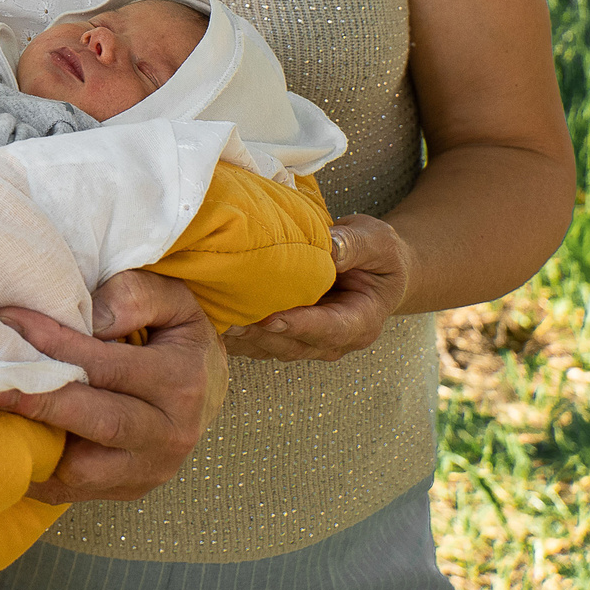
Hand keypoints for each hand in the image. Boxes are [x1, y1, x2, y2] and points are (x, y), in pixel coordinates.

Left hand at [0, 270, 224, 504]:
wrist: (205, 386)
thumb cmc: (177, 336)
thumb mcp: (173, 300)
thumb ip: (135, 296)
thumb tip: (90, 318)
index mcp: (180, 384)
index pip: (107, 367)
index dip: (54, 345)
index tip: (9, 321)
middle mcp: (168, 435)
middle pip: (98, 423)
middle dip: (38, 402)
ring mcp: (147, 471)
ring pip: (83, 470)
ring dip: (35, 443)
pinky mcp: (126, 490)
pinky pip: (72, 492)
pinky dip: (36, 470)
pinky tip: (7, 442)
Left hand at [224, 214, 412, 361]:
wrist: (374, 268)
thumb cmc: (378, 255)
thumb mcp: (377, 242)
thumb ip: (355, 246)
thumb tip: (329, 249)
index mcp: (361, 322)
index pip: (330, 329)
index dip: (300, 326)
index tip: (271, 319)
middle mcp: (335, 340)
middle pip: (296, 345)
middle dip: (262, 335)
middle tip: (229, 322)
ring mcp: (310, 342)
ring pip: (274, 348)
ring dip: (244, 338)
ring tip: (214, 322)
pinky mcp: (288, 335)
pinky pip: (260, 341)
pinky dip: (237, 335)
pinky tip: (210, 320)